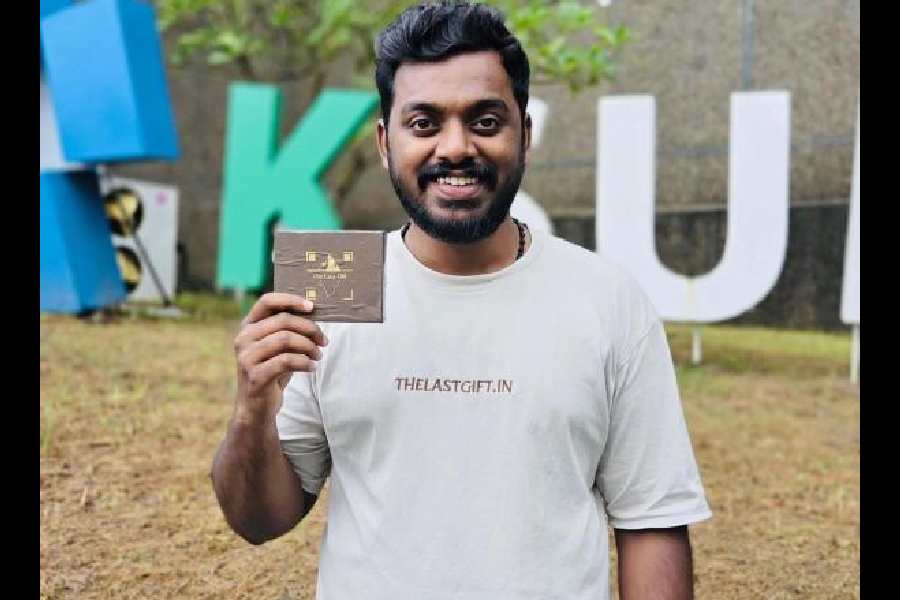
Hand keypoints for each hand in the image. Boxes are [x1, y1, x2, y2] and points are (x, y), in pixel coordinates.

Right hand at [232, 293, 328, 421]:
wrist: (257, 407)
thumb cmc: (272, 371)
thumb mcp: (279, 347)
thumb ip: (288, 329)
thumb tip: (315, 313)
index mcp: (248, 326)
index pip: (266, 301)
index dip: (290, 300)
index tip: (312, 307)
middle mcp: (243, 338)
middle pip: (283, 321)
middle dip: (309, 328)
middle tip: (323, 340)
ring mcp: (247, 357)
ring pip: (286, 339)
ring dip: (308, 346)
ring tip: (318, 355)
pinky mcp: (255, 375)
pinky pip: (286, 361)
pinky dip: (304, 362)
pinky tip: (312, 367)